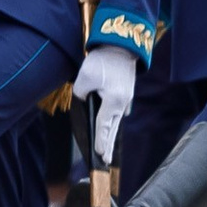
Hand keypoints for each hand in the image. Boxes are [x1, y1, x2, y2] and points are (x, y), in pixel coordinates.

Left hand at [72, 44, 138, 164]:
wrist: (120, 45)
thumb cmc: (103, 60)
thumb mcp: (85, 76)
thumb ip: (81, 93)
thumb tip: (83, 100)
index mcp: (113, 101)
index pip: (103, 126)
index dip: (100, 141)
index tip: (99, 155)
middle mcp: (122, 103)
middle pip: (113, 129)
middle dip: (108, 145)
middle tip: (104, 161)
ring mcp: (126, 99)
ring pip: (116, 121)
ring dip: (111, 134)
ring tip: (106, 149)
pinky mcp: (125, 93)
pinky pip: (117, 112)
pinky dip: (112, 122)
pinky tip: (109, 127)